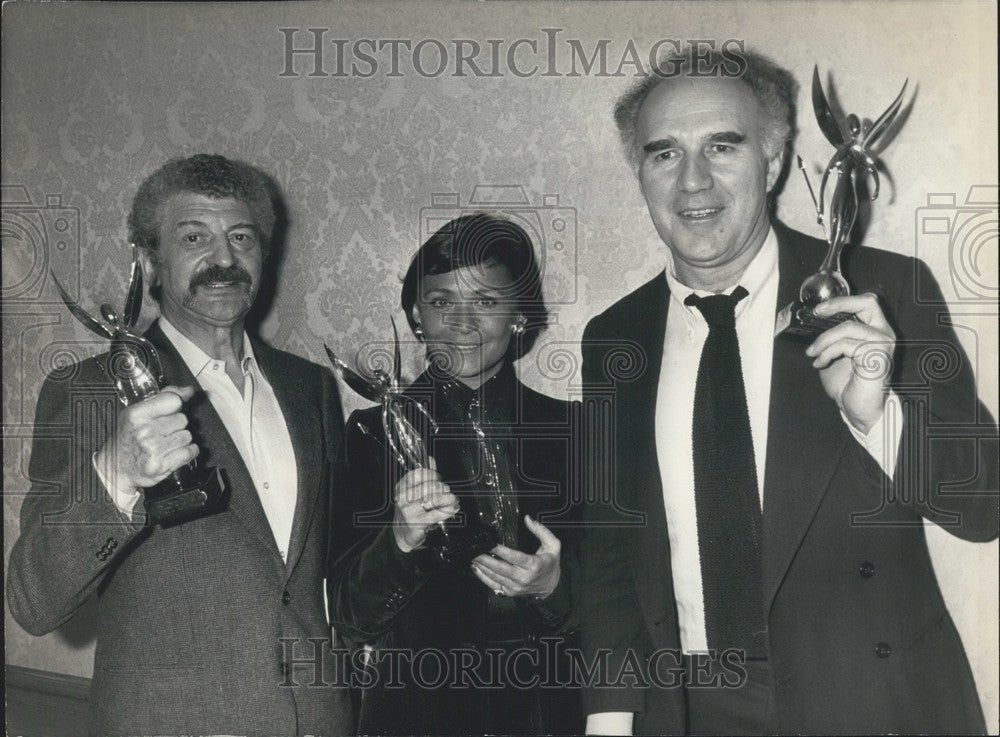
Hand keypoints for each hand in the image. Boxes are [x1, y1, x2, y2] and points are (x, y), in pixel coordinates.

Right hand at [94, 385, 198, 490]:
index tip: (172, 411)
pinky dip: (186, 452)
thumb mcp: (137, 413)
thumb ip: (163, 398)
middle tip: (162, 432)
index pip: (173, 401)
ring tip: (165, 444)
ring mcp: (153, 449)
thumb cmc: (127, 440)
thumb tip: (187, 390)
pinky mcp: (161, 466)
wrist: (115, 469)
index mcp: (136, 414)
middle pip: (182, 419)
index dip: (176, 406)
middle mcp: (144, 431)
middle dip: (176, 425)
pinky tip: (173, 453)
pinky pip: (189, 452)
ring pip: (187, 436)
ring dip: (180, 440)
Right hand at [391, 457, 458, 552]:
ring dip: (449, 499)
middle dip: (443, 488)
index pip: (419, 474)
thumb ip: (424, 475)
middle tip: (447, 492)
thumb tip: (430, 459)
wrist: (403, 532)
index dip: (432, 474)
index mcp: (402, 486)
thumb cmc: (412, 509)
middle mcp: (403, 498)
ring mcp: (408, 511)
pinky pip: (437, 514)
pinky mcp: (416, 523)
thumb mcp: (415, 491)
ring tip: (453, 500)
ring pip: (435, 499)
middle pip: (430, 486)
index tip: (438, 478)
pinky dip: (449, 510)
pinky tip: (453, 508)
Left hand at [471, 515, 560, 597]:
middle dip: (484, 559)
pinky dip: (482, 577)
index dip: (500, 550)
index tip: (489, 543)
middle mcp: (523, 578)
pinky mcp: (509, 592)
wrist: (552, 586)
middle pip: (500, 568)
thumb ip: (541, 530)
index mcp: (533, 565)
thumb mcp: (553, 545)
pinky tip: (475, 568)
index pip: (514, 557)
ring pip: (495, 576)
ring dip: (481, 566)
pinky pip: (493, 585)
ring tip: (472, 556)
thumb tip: (527, 518)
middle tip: (473, 550)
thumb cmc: (551, 564)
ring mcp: (515, 587)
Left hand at [805, 293, 895, 433]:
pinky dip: (826, 353)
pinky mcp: (876, 356)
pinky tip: (820, 363)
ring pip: (847, 328)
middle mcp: (884, 334)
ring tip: (813, 353)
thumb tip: (814, 323)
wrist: (859, 410)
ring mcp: (883, 344)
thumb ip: (833, 337)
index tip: (820, 309)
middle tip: (818, 313)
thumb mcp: (836, 354)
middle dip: (838, 304)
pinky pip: (844, 345)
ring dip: (823, 340)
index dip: (842, 300)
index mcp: (876, 330)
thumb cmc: (849, 384)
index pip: (866, 303)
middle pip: (867, 303)